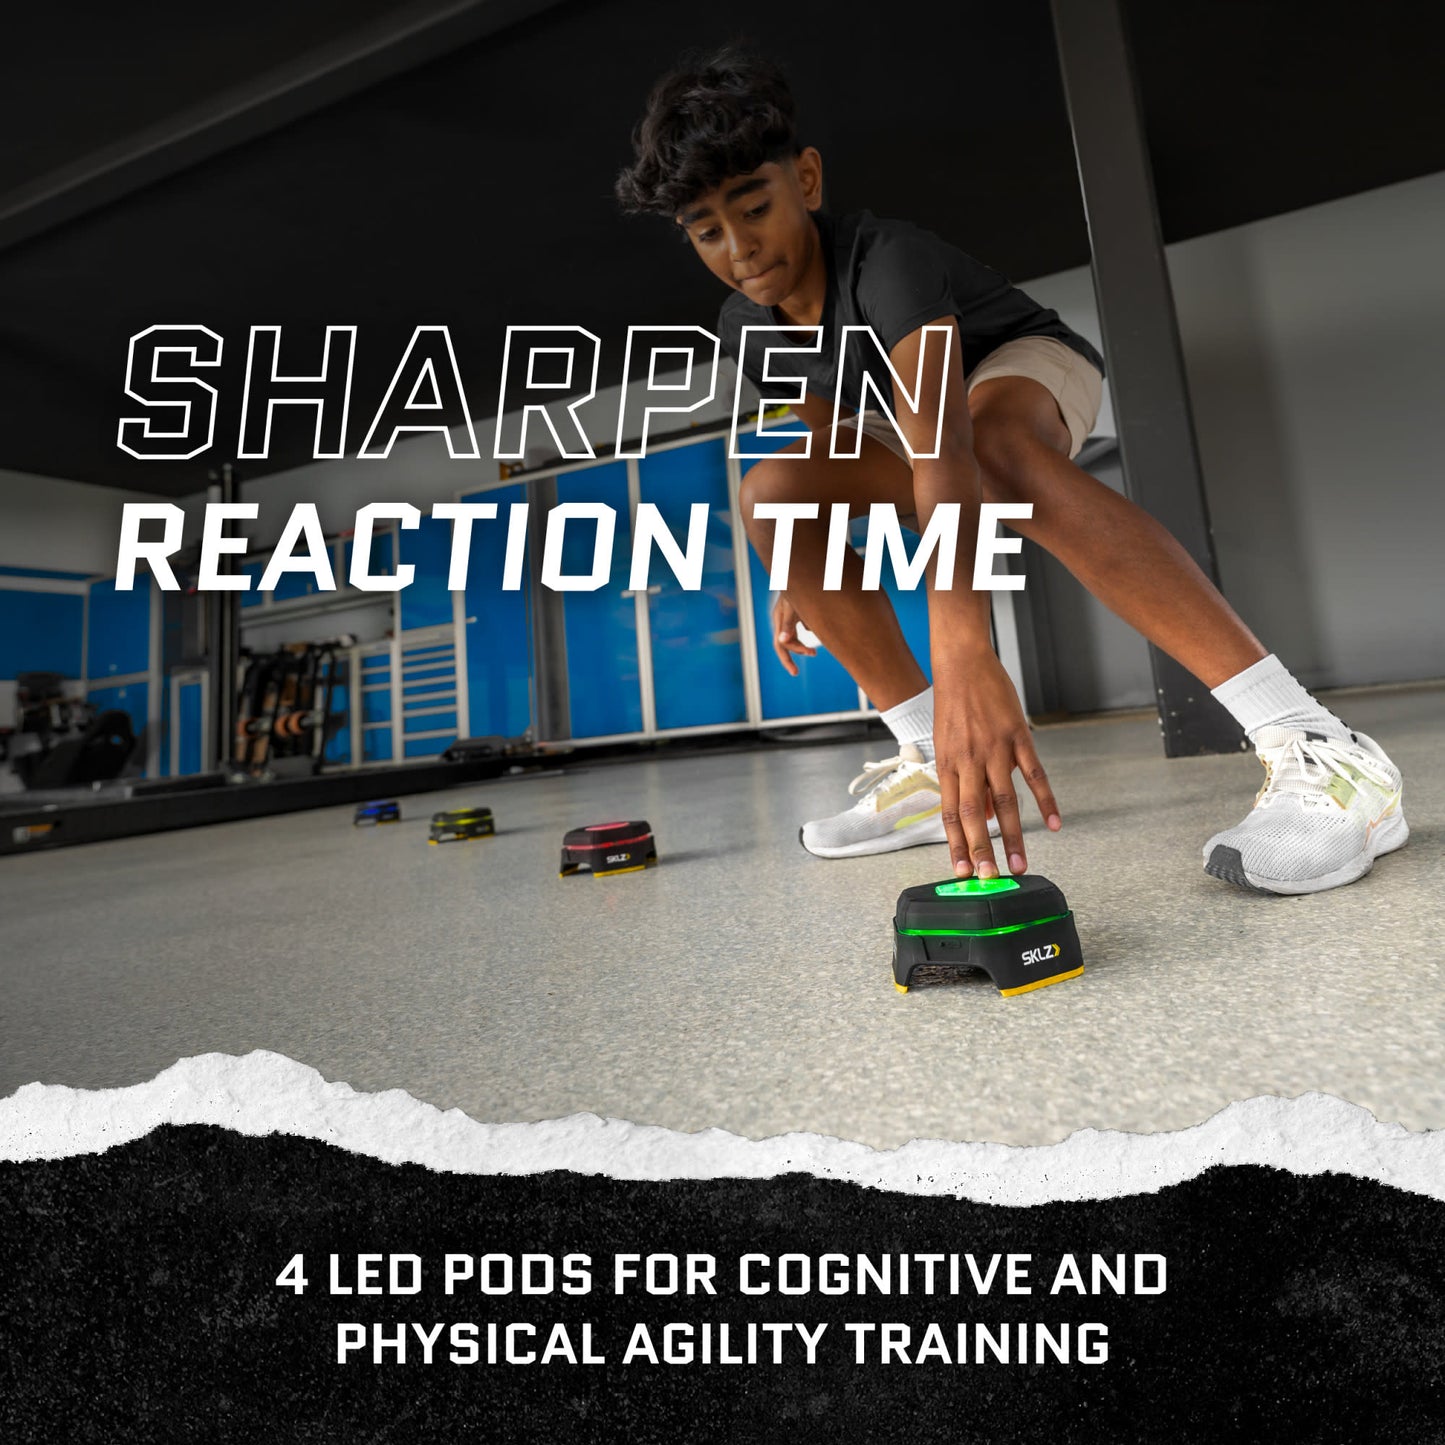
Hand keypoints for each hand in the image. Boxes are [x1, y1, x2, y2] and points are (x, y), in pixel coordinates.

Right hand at [771, 594, 816, 675]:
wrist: (806, 570)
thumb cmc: (800, 588)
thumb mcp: (795, 606)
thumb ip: (789, 623)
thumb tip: (782, 641)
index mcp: (780, 619)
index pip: (780, 644)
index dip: (786, 659)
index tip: (795, 672)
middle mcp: (782, 619)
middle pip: (783, 643)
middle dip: (790, 658)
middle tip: (795, 673)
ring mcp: (789, 616)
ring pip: (792, 637)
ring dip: (801, 646)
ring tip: (813, 653)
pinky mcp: (797, 612)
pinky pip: (800, 627)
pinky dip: (807, 632)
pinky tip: (816, 630)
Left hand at [933, 650, 1060, 878]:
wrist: (962, 663)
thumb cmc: (954, 704)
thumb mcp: (948, 743)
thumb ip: (965, 780)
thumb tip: (982, 815)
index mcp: (947, 765)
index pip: (951, 814)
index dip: (956, 844)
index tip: (962, 871)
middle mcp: (968, 760)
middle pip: (974, 814)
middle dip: (981, 849)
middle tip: (989, 879)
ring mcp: (994, 749)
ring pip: (1004, 800)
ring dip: (1012, 835)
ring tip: (1019, 864)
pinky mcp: (1017, 736)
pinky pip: (1034, 774)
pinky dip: (1044, 800)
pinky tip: (1054, 823)